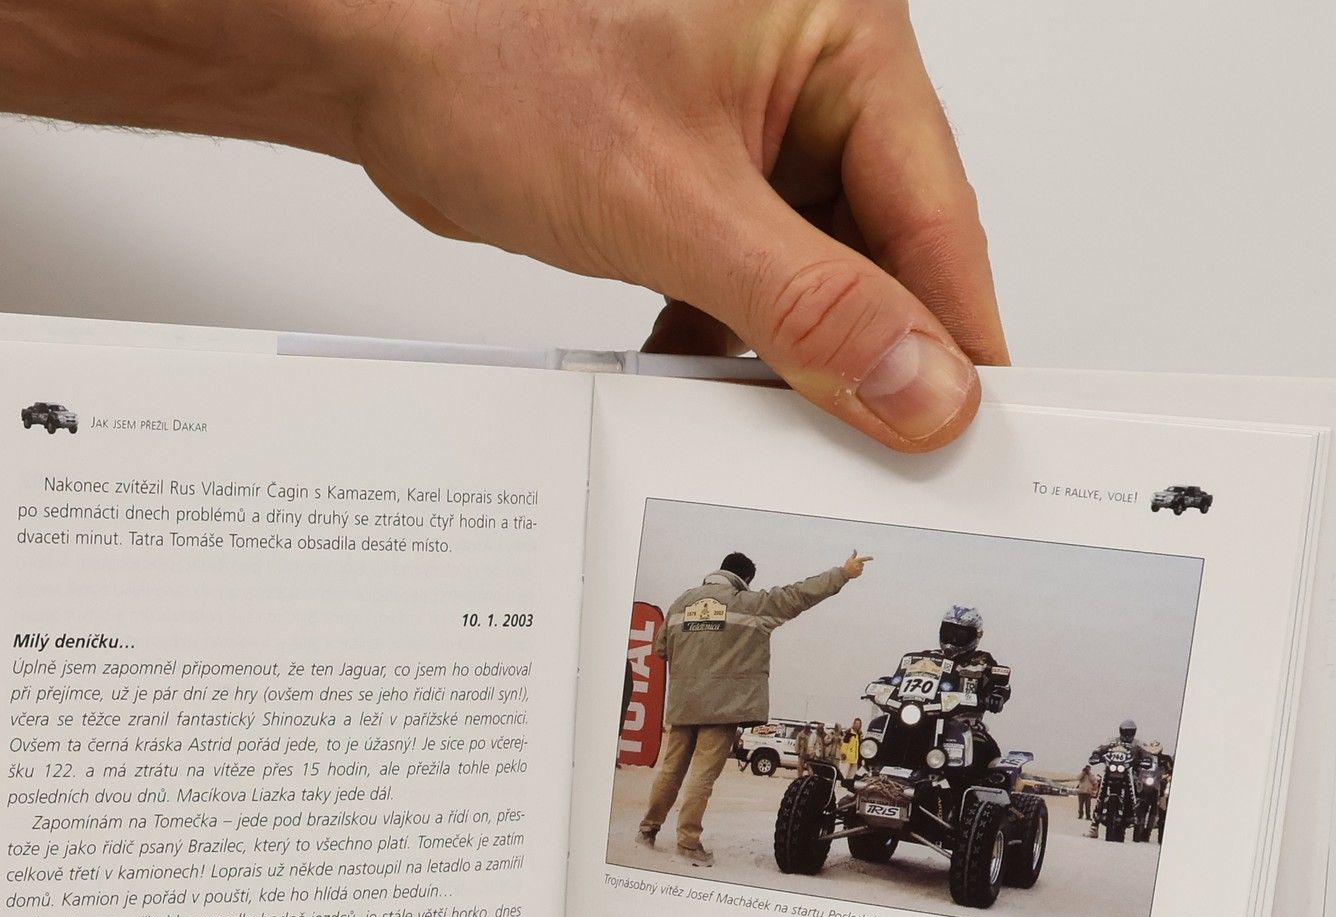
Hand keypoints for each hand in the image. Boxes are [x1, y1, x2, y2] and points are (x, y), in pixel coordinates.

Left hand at [0, 2, 1001, 454]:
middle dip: (869, 353)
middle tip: (877, 456)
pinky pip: (746, 270)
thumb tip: (921, 385)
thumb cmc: (491, 51)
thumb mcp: (676, 206)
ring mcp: (748, 122)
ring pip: (811, 269)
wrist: (366, 46)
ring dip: (792, 353)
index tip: (969, 431)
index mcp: (839, 32)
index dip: (956, 334)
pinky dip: (729, 334)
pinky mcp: (692, 169)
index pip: (937, 212)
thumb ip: (810, 307)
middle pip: (881, 247)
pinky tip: (706, 385)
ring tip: (780, 430)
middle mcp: (805, 69)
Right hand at [842, 551, 873, 579]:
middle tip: (854, 565)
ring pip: (862, 568)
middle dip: (860, 564)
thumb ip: (854, 554)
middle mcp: (859, 566)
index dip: (869, 558)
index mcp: (857, 561)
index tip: (872, 558)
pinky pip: (861, 572)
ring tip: (853, 569)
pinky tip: (854, 572)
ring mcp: (859, 570)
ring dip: (859, 568)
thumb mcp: (850, 559)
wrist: (844, 573)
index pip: (865, 559)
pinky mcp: (859, 574)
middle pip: (862, 564)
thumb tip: (855, 549)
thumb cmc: (847, 565)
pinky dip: (858, 572)